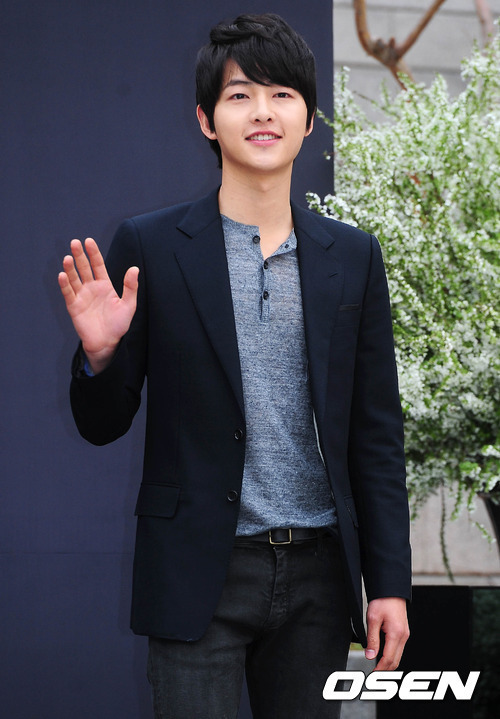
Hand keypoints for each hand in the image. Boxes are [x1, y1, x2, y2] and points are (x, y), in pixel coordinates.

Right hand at [58, 237, 138, 372]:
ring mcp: (81, 296)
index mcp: (105, 285)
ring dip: (70, 268)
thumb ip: (131, 287)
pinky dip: (64, 284)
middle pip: (84, 268)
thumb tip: (135, 268)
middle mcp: (91, 288)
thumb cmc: (119, 325)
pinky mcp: (74, 307)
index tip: (88, 241)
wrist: (108, 343)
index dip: (93, 253)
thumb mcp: (129, 305)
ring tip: (67, 258)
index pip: (98, 265)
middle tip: (74, 243)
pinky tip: (62, 275)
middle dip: (79, 255)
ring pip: (74, 278)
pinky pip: (68, 293)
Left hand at [364, 597, 408, 670]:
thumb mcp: (372, 619)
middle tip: (374, 675)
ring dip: (389, 663)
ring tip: (377, 668)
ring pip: (398, 655)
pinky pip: (399, 648)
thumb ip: (372, 639)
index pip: (388, 659)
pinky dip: (391, 655)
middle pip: (396, 660)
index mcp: (396, 634)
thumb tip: (370, 655)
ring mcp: (405, 634)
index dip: (380, 669)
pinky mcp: (403, 631)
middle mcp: (403, 636)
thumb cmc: (383, 600)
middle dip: (385, 670)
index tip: (372, 675)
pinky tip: (383, 656)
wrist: (391, 589)